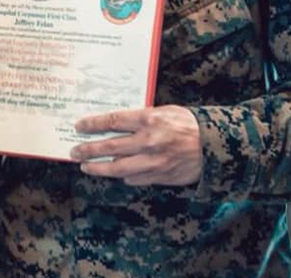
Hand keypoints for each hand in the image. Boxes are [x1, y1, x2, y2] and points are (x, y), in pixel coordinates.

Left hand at [71, 105, 202, 185]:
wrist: (216, 147)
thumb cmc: (191, 124)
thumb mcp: (165, 111)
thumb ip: (142, 118)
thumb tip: (118, 124)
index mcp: (149, 119)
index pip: (112, 121)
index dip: (93, 124)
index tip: (79, 126)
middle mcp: (147, 141)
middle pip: (109, 146)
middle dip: (88, 149)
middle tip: (74, 151)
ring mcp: (152, 161)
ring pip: (117, 167)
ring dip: (98, 167)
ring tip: (86, 166)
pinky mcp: (159, 176)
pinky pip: (134, 178)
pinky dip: (123, 175)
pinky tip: (116, 173)